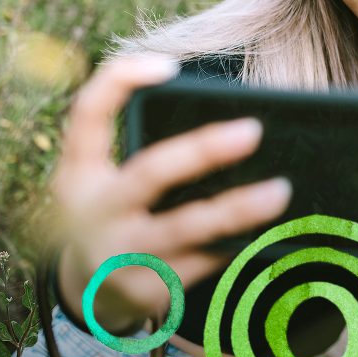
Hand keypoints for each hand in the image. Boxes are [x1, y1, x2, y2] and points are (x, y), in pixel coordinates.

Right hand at [50, 54, 293, 334]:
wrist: (86, 291)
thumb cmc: (107, 212)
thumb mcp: (97, 179)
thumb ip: (131, 148)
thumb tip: (218, 123)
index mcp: (77, 171)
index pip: (88, 112)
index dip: (122, 81)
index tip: (168, 65)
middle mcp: (96, 211)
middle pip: (151, 172)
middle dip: (203, 150)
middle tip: (252, 130)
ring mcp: (121, 253)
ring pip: (188, 226)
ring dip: (238, 208)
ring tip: (280, 191)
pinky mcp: (148, 289)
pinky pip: (204, 261)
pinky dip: (237, 243)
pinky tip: (266, 231)